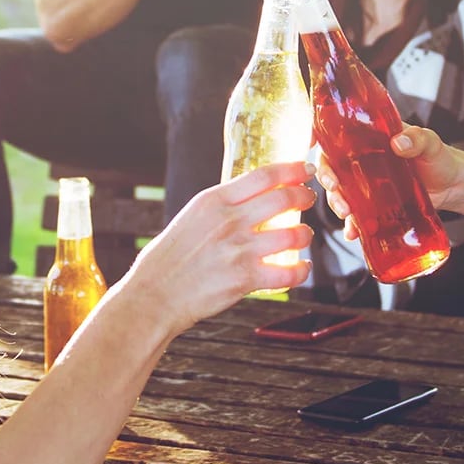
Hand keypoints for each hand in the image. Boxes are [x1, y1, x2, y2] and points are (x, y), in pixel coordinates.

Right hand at [122, 163, 314, 332]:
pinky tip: (301, 268)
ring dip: (305, 234)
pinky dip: (301, 270)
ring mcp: (240, 249)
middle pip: (284, 198)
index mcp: (214, 200)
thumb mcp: (191, 218)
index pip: (264, 175)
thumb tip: (246, 200)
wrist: (154, 295)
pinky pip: (288, 272)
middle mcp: (229, 220)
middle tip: (309, 197)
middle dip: (304, 195)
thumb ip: (220, 208)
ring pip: (293, 234)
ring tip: (304, 235)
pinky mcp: (246, 279)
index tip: (305, 168)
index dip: (292, 169)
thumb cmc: (168, 259)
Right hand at [315, 126, 463, 240]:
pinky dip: (352, 226)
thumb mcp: (430, 143)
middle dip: (328, 181)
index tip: (312, 148)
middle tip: (336, 191)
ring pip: (341, 193)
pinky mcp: (375, 206)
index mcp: (369, 139)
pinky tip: (353, 233)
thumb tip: (399, 143)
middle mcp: (362, 162)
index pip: (337, 136)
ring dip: (337, 204)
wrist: (455, 186)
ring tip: (347, 214)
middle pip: (333, 168)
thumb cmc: (441, 158)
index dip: (319, 140)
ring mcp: (367, 186)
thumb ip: (417, 139)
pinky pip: (357, 216)